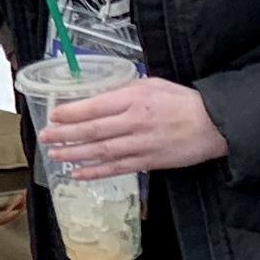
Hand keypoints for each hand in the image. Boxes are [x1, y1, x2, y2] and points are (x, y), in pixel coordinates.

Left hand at [42, 78, 226, 177]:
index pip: (95, 106)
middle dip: (65, 135)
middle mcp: (134, 121)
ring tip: (55, 155)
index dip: (71, 113)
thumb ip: (124, 91)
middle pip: (93, 130)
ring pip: (101, 151)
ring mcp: (141, 144)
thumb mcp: (153, 85)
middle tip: (44, 137)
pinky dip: (96, 172)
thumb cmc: (183, 101)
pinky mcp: (149, 162)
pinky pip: (117, 169)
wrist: (215, 123)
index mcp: (134, 98)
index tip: (53, 116)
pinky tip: (79, 174)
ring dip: (75, 154)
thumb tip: (98, 98)